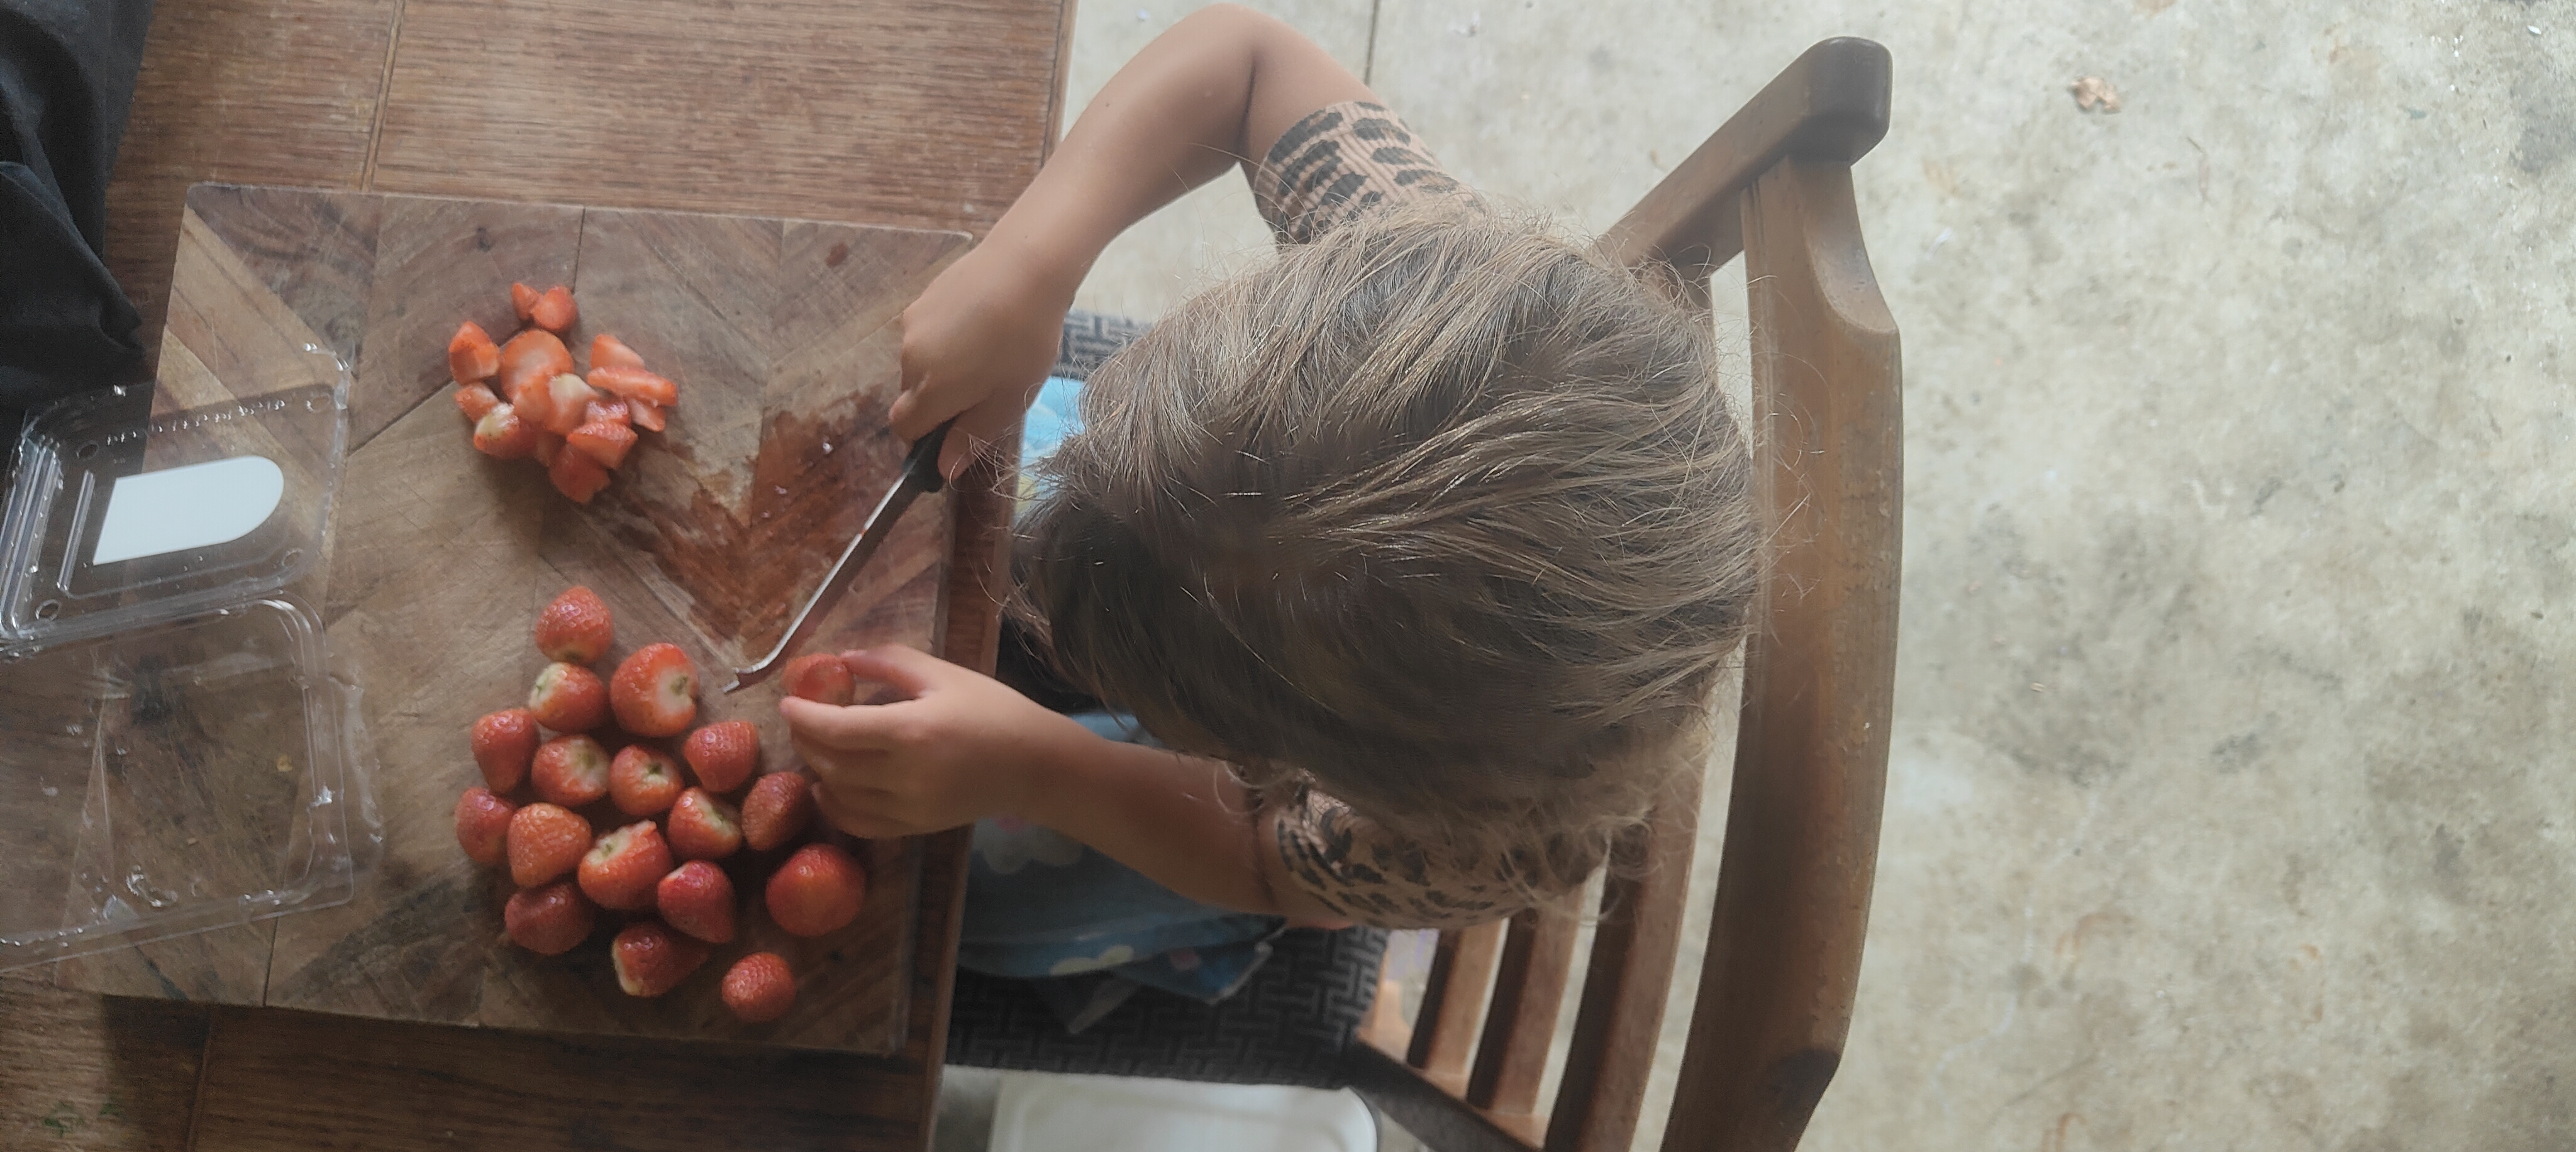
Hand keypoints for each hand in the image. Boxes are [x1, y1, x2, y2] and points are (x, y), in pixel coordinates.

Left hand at [777, 645, 1095, 838]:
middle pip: (831, 763)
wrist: (1036, 765)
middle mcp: (905, 775)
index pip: (837, 729)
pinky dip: (836, 807)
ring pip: (841, 795)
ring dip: (818, 771)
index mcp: (912, 731)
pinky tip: (828, 789)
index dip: (804, 716)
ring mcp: (909, 807)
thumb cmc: (994, 711)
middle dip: (805, 740)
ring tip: (813, 748)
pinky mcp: (915, 827)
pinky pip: (861, 822)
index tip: (787, 701)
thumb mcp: (945, 675)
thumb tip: (843, 660)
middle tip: (799, 720)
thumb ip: (891, 663)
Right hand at [891, 240, 1077, 480]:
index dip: (923, 440)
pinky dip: (946, 339)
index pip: (904, 428)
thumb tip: (943, 470)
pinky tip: (982, 325)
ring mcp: (913, 324)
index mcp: (929, 390)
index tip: (953, 435)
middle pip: (911, 395)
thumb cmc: (1025, 341)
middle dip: (937, 403)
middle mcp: (910, 357)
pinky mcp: (923, 297)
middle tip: (985, 390)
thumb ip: (971, 437)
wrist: (1026, 265)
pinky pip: (927, 333)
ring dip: (942, 369)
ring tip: (988, 352)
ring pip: (919, 362)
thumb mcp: (1008, 400)